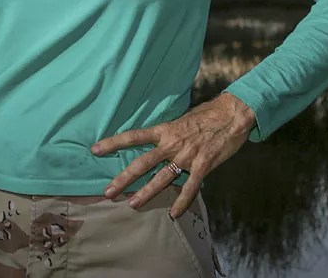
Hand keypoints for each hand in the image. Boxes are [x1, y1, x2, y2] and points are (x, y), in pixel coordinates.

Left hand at [90, 93, 255, 218]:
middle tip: (108, 191)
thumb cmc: (206, 115)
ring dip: (146, 193)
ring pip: (162, 178)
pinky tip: (173, 214)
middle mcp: (172, 143)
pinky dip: (182, 202)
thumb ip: (168, 133)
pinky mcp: (203, 165)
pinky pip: (191, 187)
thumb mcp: (181, 119)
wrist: (232, 114)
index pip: (133, 137)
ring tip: (132, 205)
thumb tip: (156, 140)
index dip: (113, 143)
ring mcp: (187, 155)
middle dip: (124, 178)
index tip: (95, 150)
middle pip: (142, 163)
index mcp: (164, 130)